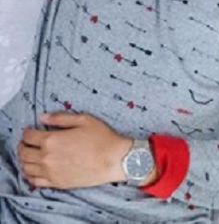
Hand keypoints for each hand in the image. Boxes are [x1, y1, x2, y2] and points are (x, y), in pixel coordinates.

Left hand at [18, 113, 132, 188]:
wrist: (114, 160)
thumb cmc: (102, 138)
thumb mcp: (84, 120)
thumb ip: (61, 118)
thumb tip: (43, 117)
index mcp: (52, 140)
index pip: (29, 136)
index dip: (27, 132)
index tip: (29, 131)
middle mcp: (47, 157)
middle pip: (24, 152)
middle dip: (23, 146)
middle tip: (26, 143)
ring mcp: (50, 172)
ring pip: (26, 167)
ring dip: (24, 160)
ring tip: (29, 156)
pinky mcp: (56, 183)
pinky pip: (34, 181)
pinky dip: (30, 175)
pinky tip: (33, 170)